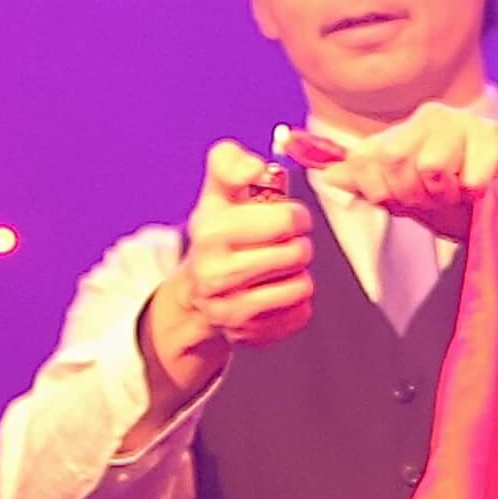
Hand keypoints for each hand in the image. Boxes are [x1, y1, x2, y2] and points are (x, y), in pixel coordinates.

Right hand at [139, 139, 315, 410]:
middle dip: (297, 244)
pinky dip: (294, 302)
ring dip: (296, 273)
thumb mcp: (216, 192)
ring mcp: (233, 312)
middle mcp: (217, 276)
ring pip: (301, 285)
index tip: (287, 217)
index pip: (286, 221)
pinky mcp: (252, 336)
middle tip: (281, 244)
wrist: (196, 295)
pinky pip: (300, 314)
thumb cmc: (216, 235)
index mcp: (211, 233)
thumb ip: (229, 162)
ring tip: (276, 268)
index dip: (295, 215)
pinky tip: (273, 291)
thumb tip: (254, 168)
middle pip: (298, 254)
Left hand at [291, 100, 497, 239]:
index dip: (383, 192)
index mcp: (405, 132)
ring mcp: (465, 123)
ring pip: (431, 165)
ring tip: (465, 195)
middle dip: (416, 196)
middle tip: (442, 200)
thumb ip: (369, 184)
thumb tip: (327, 172)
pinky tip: (488, 189)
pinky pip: (471, 173)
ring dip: (449, 195)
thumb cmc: (467, 202)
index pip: (365, 160)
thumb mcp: (410, 201)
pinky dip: (478, 193)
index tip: (407, 202)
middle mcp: (431, 119)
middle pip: (393, 161)